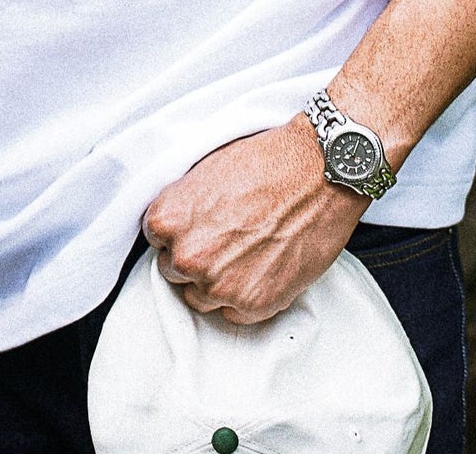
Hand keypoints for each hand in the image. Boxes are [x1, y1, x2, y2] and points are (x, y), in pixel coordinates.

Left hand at [142, 114, 366, 324]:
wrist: (320, 172)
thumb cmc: (268, 161)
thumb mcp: (207, 168)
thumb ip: (183, 204)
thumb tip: (175, 224)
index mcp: (169, 219)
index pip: (155, 239)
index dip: (179, 231)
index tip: (198, 226)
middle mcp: (189, 257)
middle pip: (175, 270)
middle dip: (195, 256)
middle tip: (225, 238)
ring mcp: (221, 285)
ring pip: (201, 298)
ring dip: (217, 281)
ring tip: (245, 253)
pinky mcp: (254, 304)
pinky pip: (233, 314)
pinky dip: (245, 295)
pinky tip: (262, 266)